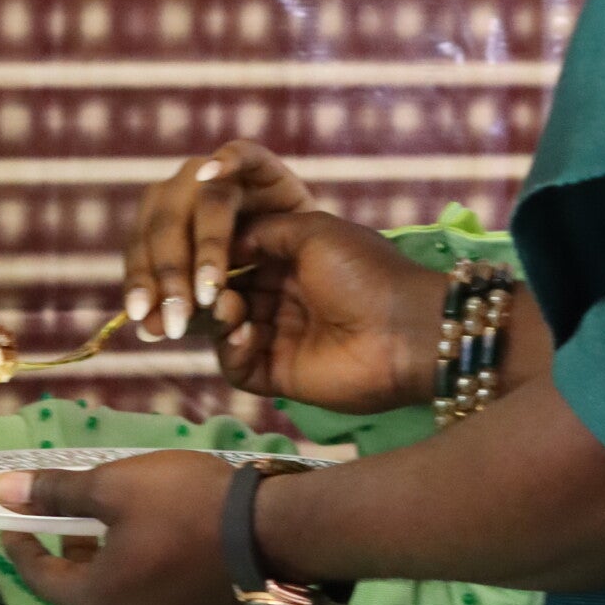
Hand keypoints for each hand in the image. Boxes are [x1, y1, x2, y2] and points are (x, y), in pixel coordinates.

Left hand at [0, 453, 244, 604]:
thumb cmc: (186, 505)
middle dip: (71, 555)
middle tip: (71, 518)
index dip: (22, 547)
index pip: (41, 579)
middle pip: (83, 593)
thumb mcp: (115, 486)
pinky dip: (146, 579)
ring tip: (120, 528)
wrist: (273, 533)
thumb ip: (54, 492)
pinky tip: (163, 549)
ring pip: (122, 600)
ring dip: (111, 568)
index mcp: (98, 600)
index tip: (13, 522)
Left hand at [123, 140, 317, 344]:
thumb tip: (147, 329)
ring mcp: (223, 179)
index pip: (141, 251)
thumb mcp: (221, 307)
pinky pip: (242, 152)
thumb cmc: (261, 292)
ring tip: (211, 289)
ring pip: (203, 199)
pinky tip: (211, 175)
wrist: (319, 268)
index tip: (145, 319)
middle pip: (166, 225)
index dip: (140, 283)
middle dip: (170, 275)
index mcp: (166, 231)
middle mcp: (187, 198)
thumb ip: (189, 315)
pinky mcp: (260, 165)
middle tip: (180, 316)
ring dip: (205, 246)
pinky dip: (227, 159)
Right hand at [211, 209, 442, 411]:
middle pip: (229, 296)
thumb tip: (227, 242)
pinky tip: (245, 335)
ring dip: (222, 319)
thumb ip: (267, 229)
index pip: (241, 260)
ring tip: (231, 310)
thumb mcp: (315, 231)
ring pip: (229, 331)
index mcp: (294, 264)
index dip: (218, 258)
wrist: (403, 330)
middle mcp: (285, 300)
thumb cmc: (363, 272)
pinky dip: (232, 351)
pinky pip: (239, 367)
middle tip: (210, 289)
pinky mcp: (281, 375)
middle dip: (215, 291)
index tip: (200, 252)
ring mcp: (282, 340)